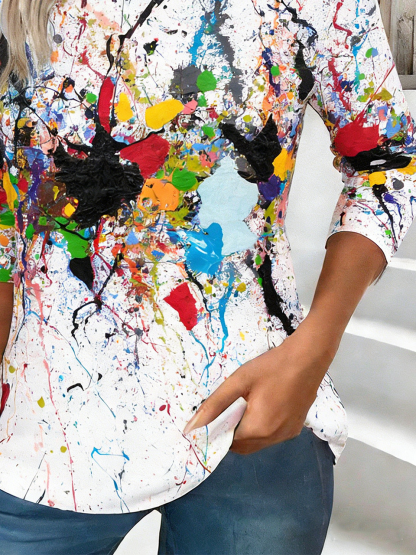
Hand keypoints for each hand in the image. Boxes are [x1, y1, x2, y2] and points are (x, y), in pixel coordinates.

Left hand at [183, 316, 334, 453]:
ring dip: (248, 431)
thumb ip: (214, 405)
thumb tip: (191, 427)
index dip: (220, 432)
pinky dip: (263, 428)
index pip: (229, 444)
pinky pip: (272, 436)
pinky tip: (265, 405)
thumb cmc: (271, 367)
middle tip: (233, 407)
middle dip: (233, 432)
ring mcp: (288, 434)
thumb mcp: (238, 382)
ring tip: (249, 403)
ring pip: (259, 443)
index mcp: (259, 429)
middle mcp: (275, 438)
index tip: (217, 415)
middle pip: (244, 447)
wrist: (308, 357)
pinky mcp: (296, 428)